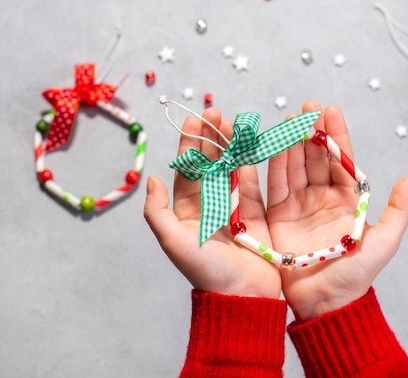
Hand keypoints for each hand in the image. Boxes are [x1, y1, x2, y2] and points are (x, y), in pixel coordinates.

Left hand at [144, 107, 280, 298]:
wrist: (243, 295)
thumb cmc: (207, 271)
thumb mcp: (173, 242)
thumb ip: (157, 212)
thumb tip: (151, 179)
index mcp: (187, 211)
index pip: (187, 170)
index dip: (189, 145)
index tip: (193, 121)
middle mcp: (209, 206)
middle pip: (209, 164)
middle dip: (211, 138)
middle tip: (215, 112)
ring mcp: (233, 208)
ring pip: (230, 168)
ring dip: (231, 145)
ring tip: (233, 123)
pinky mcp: (255, 213)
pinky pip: (252, 182)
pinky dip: (250, 162)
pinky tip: (250, 144)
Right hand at [266, 101, 407, 319]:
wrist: (325, 302)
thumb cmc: (356, 274)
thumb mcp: (384, 242)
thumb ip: (398, 211)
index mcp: (347, 199)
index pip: (341, 160)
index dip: (335, 135)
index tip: (330, 111)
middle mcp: (322, 198)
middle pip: (315, 158)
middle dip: (309, 132)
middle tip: (305, 107)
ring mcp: (298, 206)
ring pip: (293, 167)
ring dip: (289, 143)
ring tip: (287, 120)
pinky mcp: (277, 217)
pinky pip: (273, 186)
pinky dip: (270, 165)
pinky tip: (269, 146)